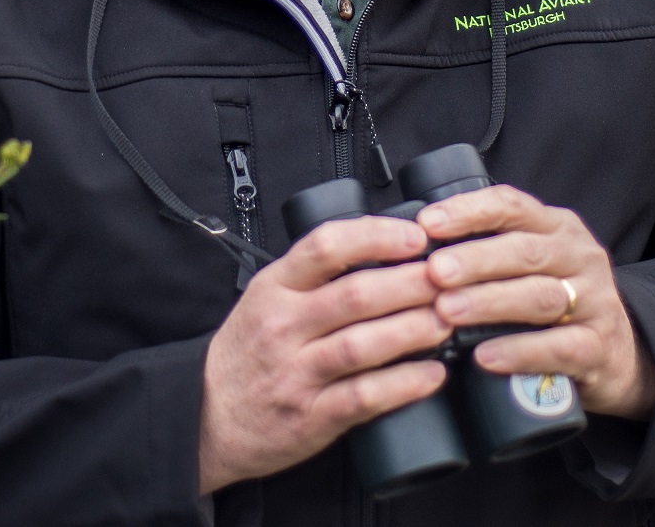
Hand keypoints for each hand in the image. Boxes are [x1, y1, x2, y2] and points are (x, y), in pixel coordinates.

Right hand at [197, 216, 451, 493]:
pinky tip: (432, 375)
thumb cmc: (247, 353)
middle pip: (356, 295)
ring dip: (414, 330)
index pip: (326, 246)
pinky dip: (403, 385)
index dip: (377, 237)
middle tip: (449, 280)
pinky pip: (363, 397)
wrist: (205, 416)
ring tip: (447, 321)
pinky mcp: (309, 417)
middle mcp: (283, 326)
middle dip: (412, 284)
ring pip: (363, 345)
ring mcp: (295, 373)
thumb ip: (315, 275)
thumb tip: (386, 250)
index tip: (416, 237)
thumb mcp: (267, 297)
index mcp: (274, 287)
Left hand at [418, 185, 654, 420]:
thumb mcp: (530, 265)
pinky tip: (485, 357)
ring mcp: (596, 302)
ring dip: (490, 302)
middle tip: (434, 272)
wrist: (617, 357)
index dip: (469, 211)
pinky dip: (520, 352)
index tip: (427, 222)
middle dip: (475, 260)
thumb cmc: (553, 304)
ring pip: (540, 296)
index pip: (512, 206)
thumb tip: (412, 249)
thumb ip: (487, 251)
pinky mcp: (599, 348)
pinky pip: (560, 348)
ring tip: (448, 311)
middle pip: (525, 251)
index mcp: (557, 227)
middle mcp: (580, 257)